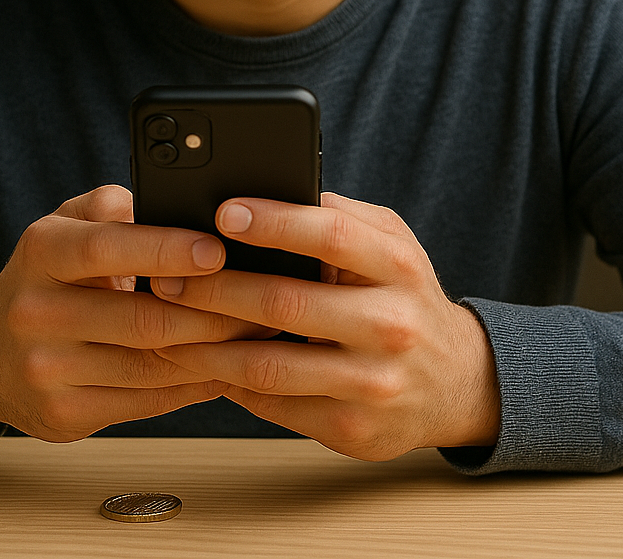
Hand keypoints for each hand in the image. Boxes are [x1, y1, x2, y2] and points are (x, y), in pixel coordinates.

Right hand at [0, 185, 269, 440]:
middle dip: (215, 312)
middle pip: (143, 319)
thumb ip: (113, 205)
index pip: (108, 248)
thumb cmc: (47, 278)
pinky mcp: (64, 414)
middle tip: (268, 299)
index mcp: (43, 252)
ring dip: (216, 353)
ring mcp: (48, 369)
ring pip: (152, 367)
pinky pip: (147, 403)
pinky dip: (194, 386)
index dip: (166, 250)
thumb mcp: (65, 226)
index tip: (218, 249)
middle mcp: (37, 311)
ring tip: (261, 334)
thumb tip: (176, 203)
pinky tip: (227, 369)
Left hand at [151, 192, 499, 461]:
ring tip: (166, 327)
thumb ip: (339, 217)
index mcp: (397, 267)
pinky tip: (202, 365)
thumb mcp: (391, 246)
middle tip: (167, 276)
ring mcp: (372, 383)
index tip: (222, 212)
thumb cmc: (404, 298)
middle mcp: (391, 325)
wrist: (456, 382)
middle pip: (285, 303)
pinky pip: (273, 405)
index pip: (331, 235)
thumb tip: (266, 193)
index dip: (273, 222)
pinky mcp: (351, 428)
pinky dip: (229, 385)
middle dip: (214, 288)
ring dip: (206, 347)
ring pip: (269, 366)